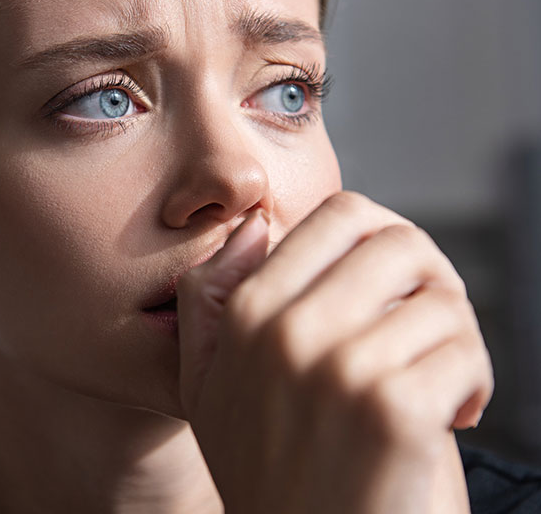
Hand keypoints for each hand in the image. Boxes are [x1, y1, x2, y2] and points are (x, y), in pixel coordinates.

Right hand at [177, 191, 492, 513]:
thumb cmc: (262, 465)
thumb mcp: (204, 378)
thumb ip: (210, 292)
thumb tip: (252, 224)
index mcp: (248, 311)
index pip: (342, 212)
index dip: (385, 235)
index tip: (395, 281)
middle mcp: (289, 331)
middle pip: (402, 242)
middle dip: (432, 277)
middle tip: (429, 322)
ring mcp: (341, 369)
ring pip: (442, 298)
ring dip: (457, 336)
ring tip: (440, 376)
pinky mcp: (395, 412)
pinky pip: (464, 352)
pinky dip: (475, 381)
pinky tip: (456, 414)